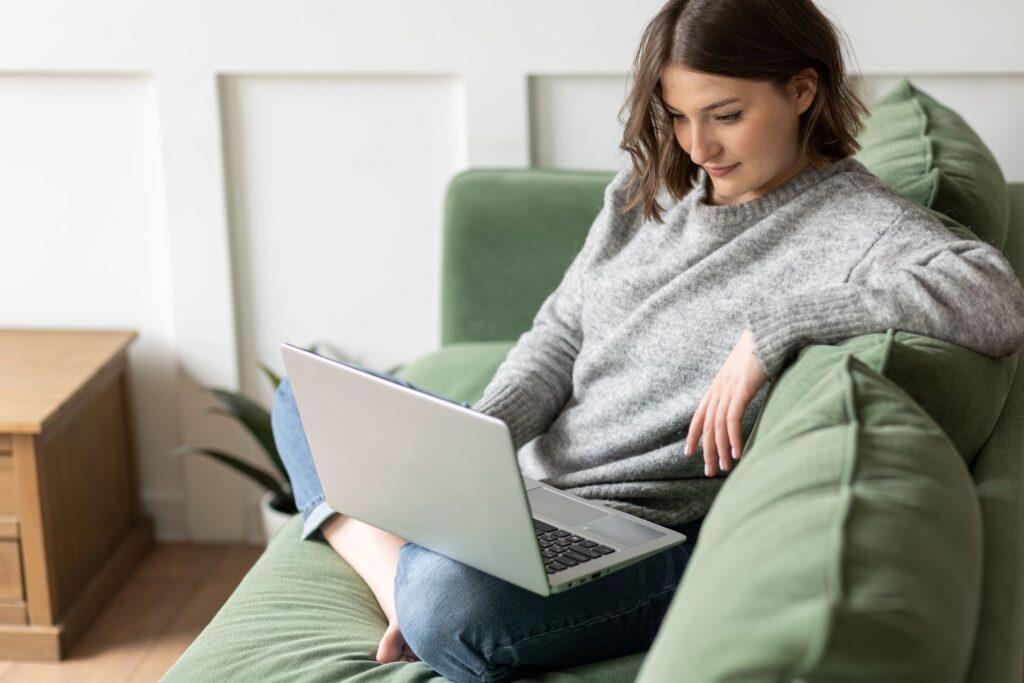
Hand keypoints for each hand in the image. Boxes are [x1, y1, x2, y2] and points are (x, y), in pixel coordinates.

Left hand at [684, 329, 768, 476]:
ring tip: (725, 468)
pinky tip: (737, 452)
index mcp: (716, 387)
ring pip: (718, 427)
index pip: (699, 416)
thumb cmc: (759, 352)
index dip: (692, 435)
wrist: (766, 333)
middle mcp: (718, 390)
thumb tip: (742, 402)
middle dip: (707, 451)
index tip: (688, 453)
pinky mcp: (741, 390)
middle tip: (709, 472)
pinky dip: (733, 438)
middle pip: (707, 427)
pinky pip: (732, 419)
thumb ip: (739, 389)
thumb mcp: (743, 373)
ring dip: (721, 450)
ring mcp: (728, 390)